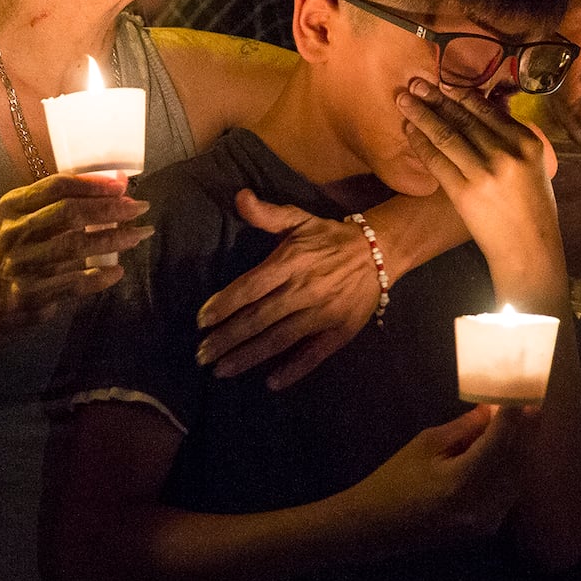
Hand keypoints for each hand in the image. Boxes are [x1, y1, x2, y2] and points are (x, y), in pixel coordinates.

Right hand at [0, 172, 148, 331]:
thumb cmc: (29, 247)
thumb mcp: (37, 218)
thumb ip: (73, 200)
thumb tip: (120, 182)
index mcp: (13, 206)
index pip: (55, 187)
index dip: (92, 184)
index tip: (122, 186)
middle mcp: (13, 233)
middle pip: (68, 213)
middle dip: (109, 209)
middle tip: (139, 208)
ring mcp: (20, 264)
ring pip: (74, 246)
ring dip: (113, 239)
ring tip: (139, 234)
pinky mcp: (30, 293)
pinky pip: (73, 283)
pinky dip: (99, 276)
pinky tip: (118, 270)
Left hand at [194, 189, 378, 389]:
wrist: (380, 251)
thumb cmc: (330, 237)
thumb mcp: (299, 219)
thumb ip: (267, 214)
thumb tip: (239, 197)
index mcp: (291, 262)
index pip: (250, 287)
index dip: (223, 304)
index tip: (201, 321)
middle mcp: (304, 290)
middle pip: (258, 318)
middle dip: (227, 338)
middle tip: (201, 355)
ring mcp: (322, 313)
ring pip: (279, 339)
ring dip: (249, 356)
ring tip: (221, 371)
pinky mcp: (340, 331)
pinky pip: (314, 354)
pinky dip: (294, 370)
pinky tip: (271, 383)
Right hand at [352, 405, 529, 546]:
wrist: (377, 526)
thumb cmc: (394, 480)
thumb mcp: (425, 444)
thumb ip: (463, 427)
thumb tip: (491, 409)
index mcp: (462, 480)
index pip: (501, 441)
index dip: (515, 416)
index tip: (524, 393)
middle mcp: (481, 504)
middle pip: (516, 461)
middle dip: (526, 431)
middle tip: (533, 405)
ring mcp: (486, 520)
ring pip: (518, 478)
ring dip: (523, 449)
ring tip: (526, 423)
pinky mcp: (486, 528)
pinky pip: (509, 492)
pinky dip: (513, 469)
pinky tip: (511, 451)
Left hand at [397, 79, 559, 270]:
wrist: (529, 250)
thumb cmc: (533, 209)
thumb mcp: (535, 166)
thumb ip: (513, 140)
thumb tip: (485, 111)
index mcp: (527, 142)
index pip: (488, 110)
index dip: (461, 93)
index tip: (444, 81)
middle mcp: (507, 153)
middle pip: (464, 118)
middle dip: (436, 97)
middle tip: (415, 82)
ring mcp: (485, 172)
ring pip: (446, 134)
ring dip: (421, 114)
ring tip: (404, 99)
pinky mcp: (465, 192)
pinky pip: (437, 160)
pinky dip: (420, 142)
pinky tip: (409, 130)